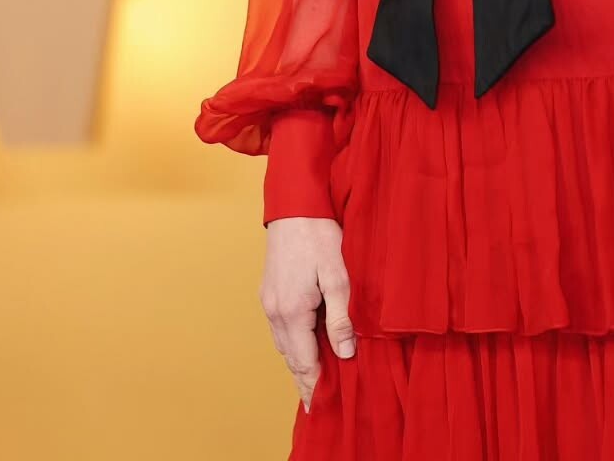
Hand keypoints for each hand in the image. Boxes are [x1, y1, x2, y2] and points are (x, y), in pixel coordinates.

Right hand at [260, 217, 355, 412]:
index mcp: (292, 312)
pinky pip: (281, 328)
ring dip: (299, 361)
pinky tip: (305, 344)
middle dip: (306, 379)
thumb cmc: (320, 235)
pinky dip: (293, 343)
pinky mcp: (269, 291)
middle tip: (320, 401)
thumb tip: (345, 354)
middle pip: (291, 358)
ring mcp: (269, 301)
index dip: (315, 386)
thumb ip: (340, 318)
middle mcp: (275, 311)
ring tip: (315, 379)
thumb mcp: (338, 276)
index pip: (305, 362)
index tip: (323, 407)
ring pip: (284, 344)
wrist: (295, 206)